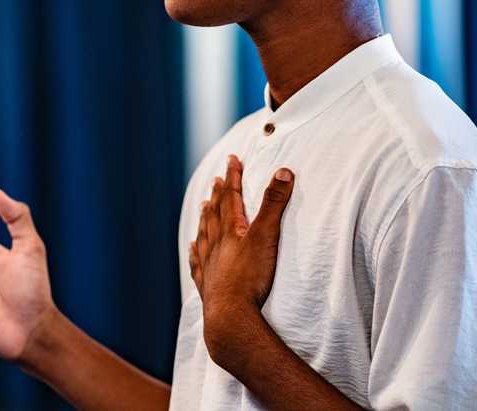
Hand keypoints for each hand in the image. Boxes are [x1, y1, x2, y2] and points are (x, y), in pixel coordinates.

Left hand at [189, 156, 294, 363]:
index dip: (233, 176)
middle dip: (218, 194)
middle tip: (216, 180)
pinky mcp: (208, 286)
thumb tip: (283, 172)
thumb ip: (274, 204)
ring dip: (205, 218)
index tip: (232, 160)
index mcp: (230, 230)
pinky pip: (198, 264)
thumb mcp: (267, 236)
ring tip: (203, 206)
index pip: (231, 196)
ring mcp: (209, 265)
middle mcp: (216, 244)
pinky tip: (192, 249)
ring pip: (204, 235)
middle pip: (215, 213)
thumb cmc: (250, 277)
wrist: (230, 317)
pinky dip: (195, 253)